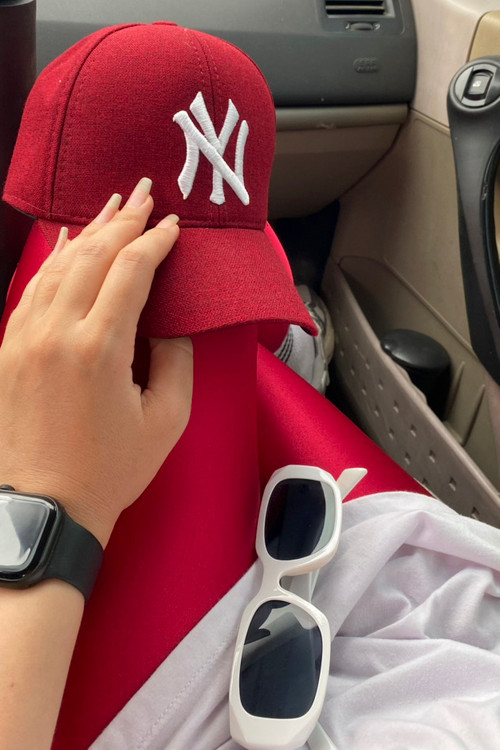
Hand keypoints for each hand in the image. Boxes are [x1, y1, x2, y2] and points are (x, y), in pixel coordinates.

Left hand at [0, 178, 192, 545]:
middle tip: (142, 193)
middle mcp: (55, 332)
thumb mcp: (166, 418)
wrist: (45, 505)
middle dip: (122, 221)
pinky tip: (66, 243)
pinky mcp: (7, 349)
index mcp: (98, 348)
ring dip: (87, 232)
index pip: (130, 271)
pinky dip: (52, 260)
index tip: (172, 226)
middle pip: (91, 255)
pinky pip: (31, 289)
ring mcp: (23, 338)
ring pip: (57, 265)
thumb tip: (170, 318)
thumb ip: (174, 358)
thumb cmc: (110, 469)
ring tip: (110, 207)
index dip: (155, 242)